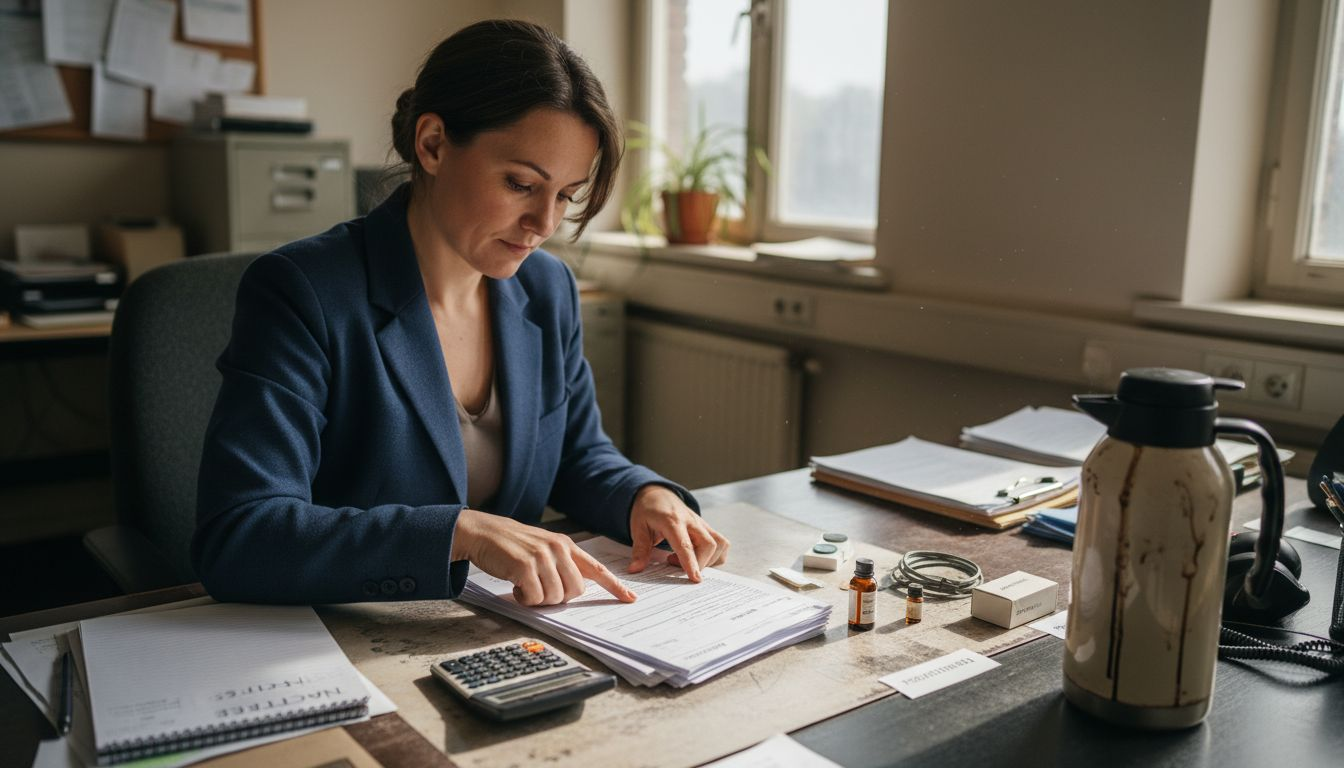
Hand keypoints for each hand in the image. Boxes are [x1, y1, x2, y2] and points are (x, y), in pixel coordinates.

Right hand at [451, 509, 635, 605]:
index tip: (629, 599)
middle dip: (558, 597)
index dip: (614, 586)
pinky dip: (524, 599)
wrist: (482, 532)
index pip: (597, 569)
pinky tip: (515, 585)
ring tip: (524, 584)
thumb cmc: (511, 545)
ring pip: (555, 597)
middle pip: (576, 591)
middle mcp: (558, 549)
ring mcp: (541, 556)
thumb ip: (561, 564)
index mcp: (566, 545)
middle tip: (540, 588)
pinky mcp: (524, 566)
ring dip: (538, 599)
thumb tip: (575, 590)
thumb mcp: (542, 548)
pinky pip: (534, 598)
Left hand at [628, 485, 729, 581]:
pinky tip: (697, 557)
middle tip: (673, 563)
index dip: (691, 563)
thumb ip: (639, 550)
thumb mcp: (638, 528)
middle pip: (708, 545)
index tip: (695, 578)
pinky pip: (721, 543)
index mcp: (672, 521)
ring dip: (708, 560)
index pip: (685, 544)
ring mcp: (702, 523)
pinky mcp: (707, 527)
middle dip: (699, 563)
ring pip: (719, 544)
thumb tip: (635, 570)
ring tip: (685, 560)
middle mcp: (692, 521)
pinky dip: (715, 555)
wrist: (657, 493)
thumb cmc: (647, 510)